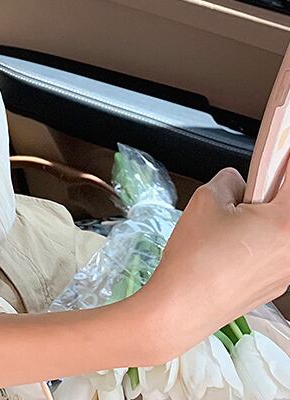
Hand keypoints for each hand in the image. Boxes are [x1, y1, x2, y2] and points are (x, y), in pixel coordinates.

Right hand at [140, 158, 289, 358]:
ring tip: (231, 222)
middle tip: (245, 192)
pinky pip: (276, 251)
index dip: (282, 162)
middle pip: (288, 207)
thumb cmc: (196, 256)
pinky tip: (229, 246)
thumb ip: (230, 181)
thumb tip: (240, 182)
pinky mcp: (278, 285)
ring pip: (282, 230)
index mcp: (287, 223)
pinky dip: (260, 241)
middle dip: (270, 194)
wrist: (183, 306)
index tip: (276, 156)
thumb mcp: (207, 200)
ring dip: (265, 218)